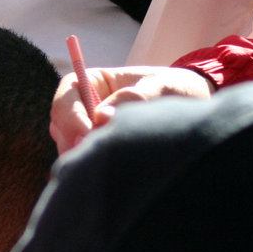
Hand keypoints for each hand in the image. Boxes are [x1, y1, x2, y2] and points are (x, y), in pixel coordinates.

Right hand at [50, 66, 214, 153]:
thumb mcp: (163, 86)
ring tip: (109, 160)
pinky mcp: (94, 149)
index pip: (66, 96)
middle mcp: (82, 106)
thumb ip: (135, 97)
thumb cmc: (176, 88)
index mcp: (93, 82)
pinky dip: (88, 166)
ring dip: (81, 155)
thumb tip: (102, 116)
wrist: (191, 107)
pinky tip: (109, 169)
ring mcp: (85, 130)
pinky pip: (80, 160)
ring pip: (66, 145)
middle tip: (97, 153)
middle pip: (60, 124)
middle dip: (73, 140)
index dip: (70, 116)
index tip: (88, 133)